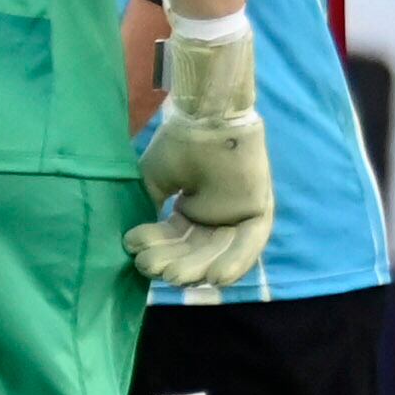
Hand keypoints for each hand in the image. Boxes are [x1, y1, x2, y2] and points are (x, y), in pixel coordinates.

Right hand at [127, 24, 271, 287]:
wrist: (204, 117)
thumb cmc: (179, 142)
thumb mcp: (156, 182)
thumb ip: (149, 211)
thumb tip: (134, 244)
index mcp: (191, 209)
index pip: (174, 240)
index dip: (157, 250)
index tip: (136, 252)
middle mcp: (215, 215)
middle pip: (197, 252)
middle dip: (176, 264)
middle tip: (156, 268)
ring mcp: (238, 213)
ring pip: (221, 252)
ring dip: (200, 268)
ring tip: (177, 276)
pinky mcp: (259, 208)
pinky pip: (251, 243)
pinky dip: (236, 262)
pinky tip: (216, 277)